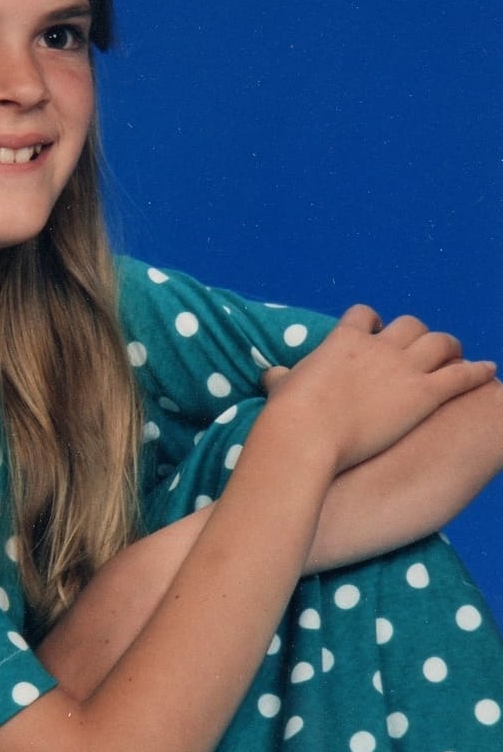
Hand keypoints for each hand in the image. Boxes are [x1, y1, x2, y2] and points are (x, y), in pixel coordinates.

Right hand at [260, 304, 496, 473]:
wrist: (306, 435)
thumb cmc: (289, 414)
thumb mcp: (281, 387)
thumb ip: (282, 376)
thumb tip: (272, 375)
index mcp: (343, 340)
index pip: (364, 316)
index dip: (373, 323)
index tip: (376, 332)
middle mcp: (378, 346)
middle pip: (409, 325)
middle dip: (418, 334)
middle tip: (422, 347)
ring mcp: (403, 368)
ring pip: (439, 343)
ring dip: (451, 347)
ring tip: (457, 354)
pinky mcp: (423, 394)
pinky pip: (460, 376)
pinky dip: (476, 371)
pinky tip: (488, 371)